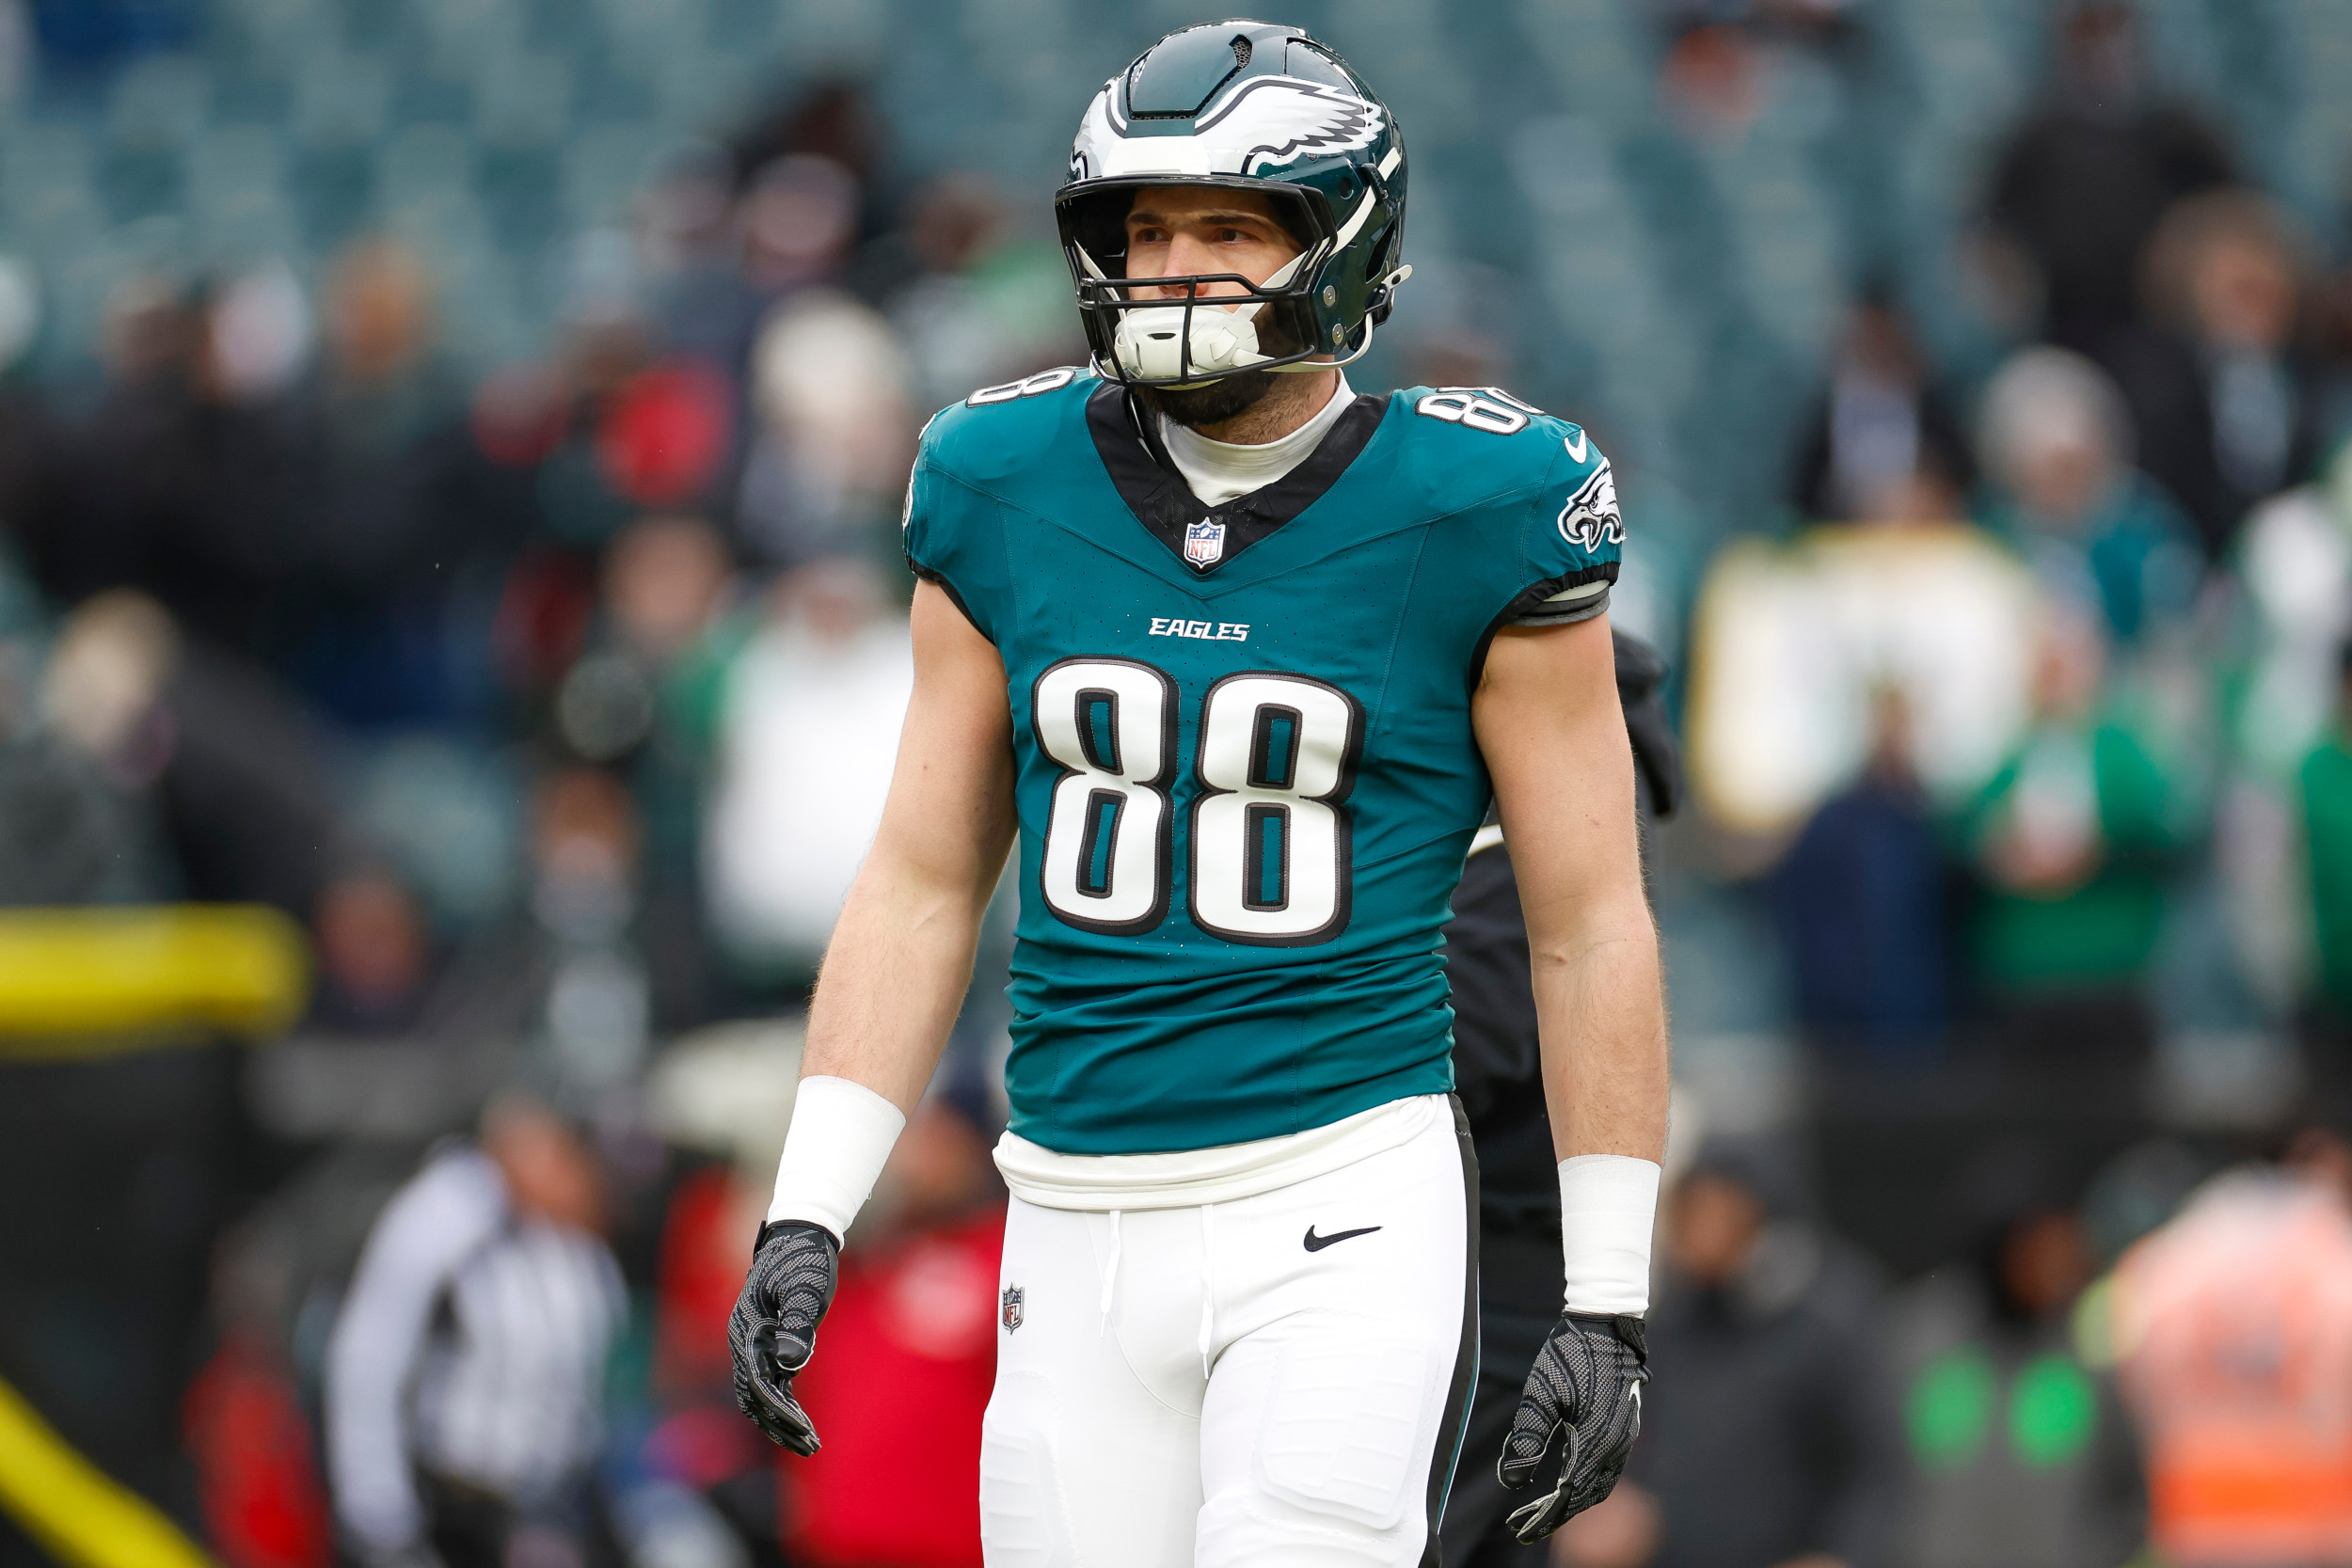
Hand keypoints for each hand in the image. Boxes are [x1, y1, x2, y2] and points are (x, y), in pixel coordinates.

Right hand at [728, 1220, 838, 1454]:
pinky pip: (768, 1381)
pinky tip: (801, 1420)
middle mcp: (742, 1341)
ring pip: (758, 1394)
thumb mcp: (806, 1290)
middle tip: (811, 1447)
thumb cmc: (805, 1260)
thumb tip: (790, 1363)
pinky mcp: (764, 1342)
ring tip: (808, 1444)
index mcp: (747, 1330)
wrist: (799, 1233)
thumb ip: (798, 1325)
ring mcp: (751, 1343)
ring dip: (780, 1421)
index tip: (804, 1430)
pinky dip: (782, 1404)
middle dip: (781, 1425)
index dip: (781, 1411)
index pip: (760, 1383)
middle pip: (754, 1396)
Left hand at [1497, 1311, 1646, 1543]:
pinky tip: (1564, 1478)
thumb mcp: (1539, 1395)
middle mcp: (1615, 1445)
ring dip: (1572, 1500)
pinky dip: (1585, 1482)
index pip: (1569, 1495)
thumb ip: (1526, 1438)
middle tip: (1524, 1525)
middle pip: (1586, 1496)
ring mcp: (1623, 1437)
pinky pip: (1606, 1468)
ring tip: (1542, 1509)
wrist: (1606, 1325)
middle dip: (1556, 1515)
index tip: (1520, 1530)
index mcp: (1596, 1441)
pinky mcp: (1623, 1427)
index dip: (1545, 1517)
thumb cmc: (1569, 1355)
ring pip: (1599, 1484)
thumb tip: (1511, 1481)